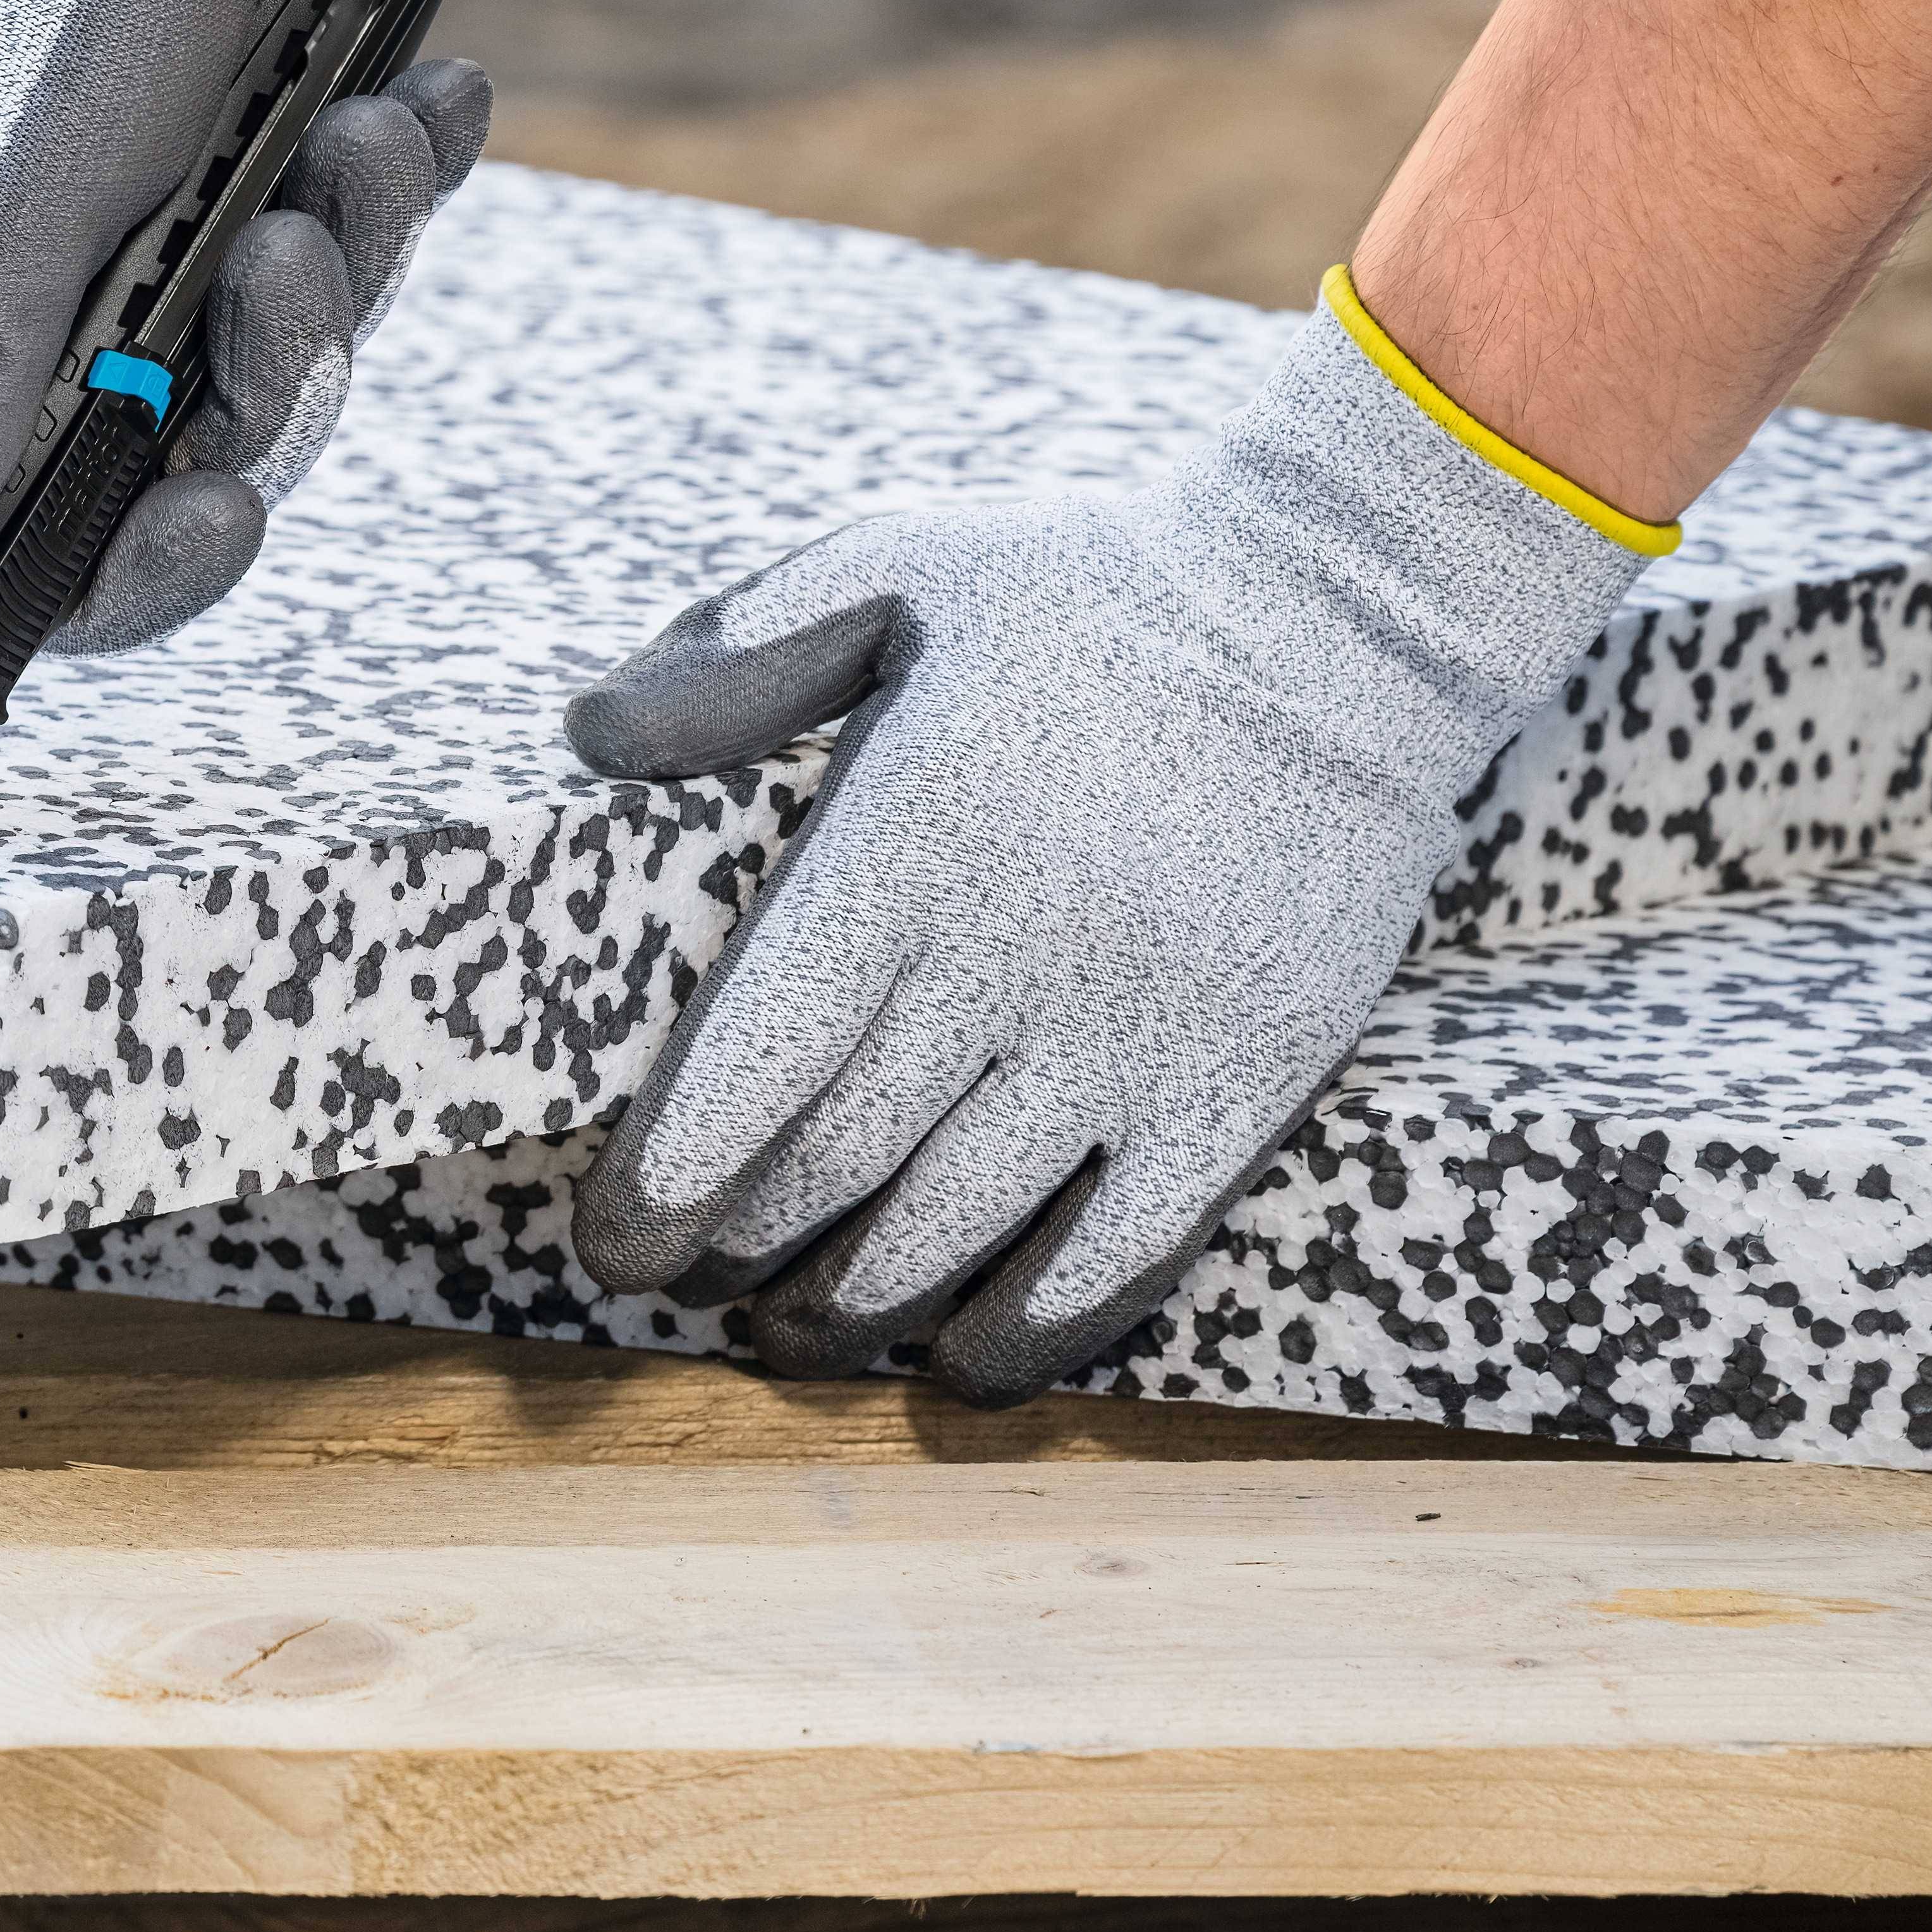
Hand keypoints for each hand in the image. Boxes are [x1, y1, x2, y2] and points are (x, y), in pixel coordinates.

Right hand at [0, 0, 490, 650]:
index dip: (131, 566)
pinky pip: (349, 228)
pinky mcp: (252, 161)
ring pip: (292, 339)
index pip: (25, 540)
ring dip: (353, 244)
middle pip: (190, 449)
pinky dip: (399, 168)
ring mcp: (156, 235)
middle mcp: (49, 308)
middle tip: (290, 247)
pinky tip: (430, 93)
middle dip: (278, 357)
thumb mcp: (10, 187)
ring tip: (359, 127)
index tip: (220, 505)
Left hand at [561, 283, 1663, 1399]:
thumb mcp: (893, 566)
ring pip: (963, 1219)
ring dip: (861, 1302)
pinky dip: (1034, 1323)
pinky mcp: (1247, 1074)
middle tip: (692, 1287)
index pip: (758, 1061)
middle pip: (842, 1158)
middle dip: (745, 1247)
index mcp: (909, 841)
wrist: (1343, 611)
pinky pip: (1127, 1245)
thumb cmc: (1087, 590)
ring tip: (796, 1335)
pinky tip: (963, 1365)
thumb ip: (736, 655)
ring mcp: (1139, 1027)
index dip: (670, 1179)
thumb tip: (588, 738)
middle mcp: (1015, 953)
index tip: (613, 1248)